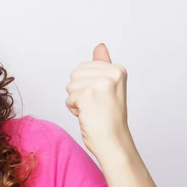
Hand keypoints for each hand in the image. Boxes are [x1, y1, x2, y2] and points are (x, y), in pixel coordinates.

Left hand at [66, 43, 130, 157]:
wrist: (113, 141)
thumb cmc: (110, 118)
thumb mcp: (109, 87)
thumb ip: (103, 65)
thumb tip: (100, 46)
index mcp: (118, 69)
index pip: (85, 67)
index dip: (88, 85)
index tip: (102, 97)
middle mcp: (111, 74)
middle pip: (76, 73)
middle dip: (80, 91)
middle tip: (96, 105)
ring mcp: (99, 84)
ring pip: (70, 85)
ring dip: (76, 101)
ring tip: (92, 110)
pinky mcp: (87, 95)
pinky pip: (69, 98)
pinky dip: (74, 109)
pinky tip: (88, 115)